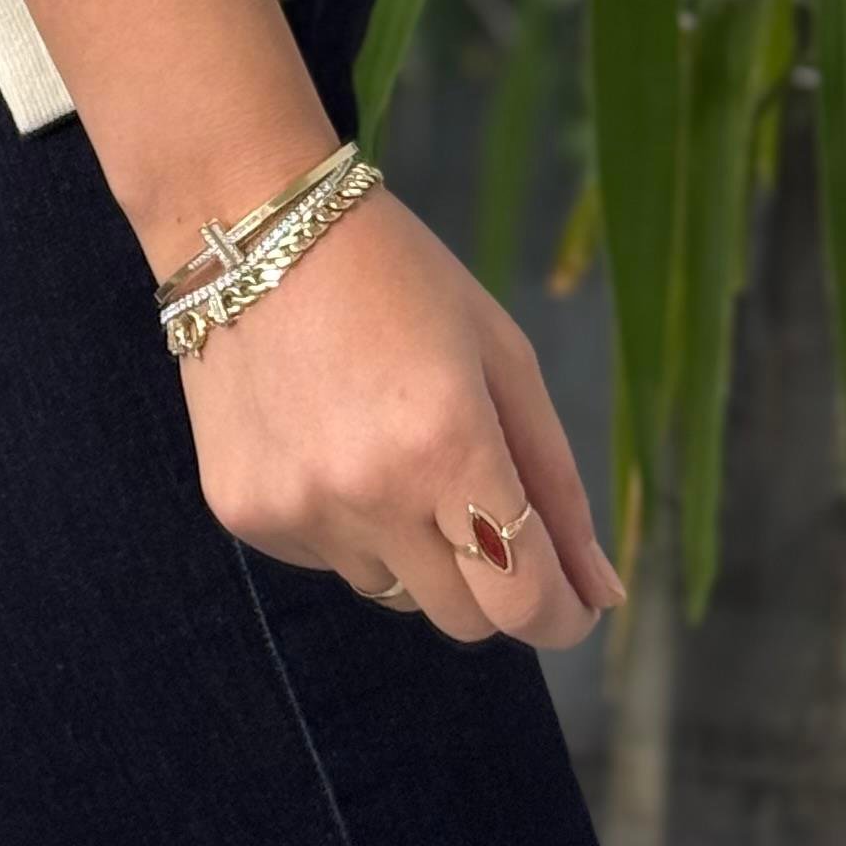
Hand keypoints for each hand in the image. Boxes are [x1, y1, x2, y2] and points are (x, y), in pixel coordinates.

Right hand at [178, 176, 627, 650]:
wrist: (250, 225)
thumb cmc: (397, 275)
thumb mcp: (501, 356)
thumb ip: (555, 482)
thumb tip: (602, 593)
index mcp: (447, 443)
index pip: (523, 602)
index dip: (561, 616)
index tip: (572, 604)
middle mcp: (369, 493)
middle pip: (463, 620)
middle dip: (492, 582)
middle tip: (477, 502)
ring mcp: (297, 508)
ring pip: (393, 591)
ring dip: (411, 547)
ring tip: (384, 446)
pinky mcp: (243, 512)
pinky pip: (326, 559)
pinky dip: (345, 524)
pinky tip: (325, 439)